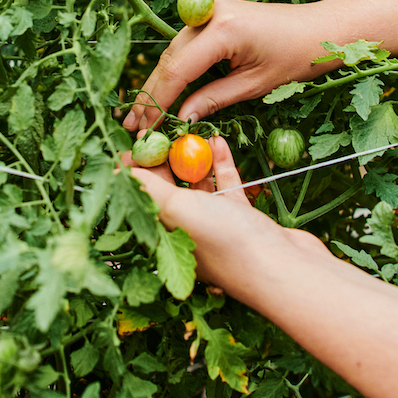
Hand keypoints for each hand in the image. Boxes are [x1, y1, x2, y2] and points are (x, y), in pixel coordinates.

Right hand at [123, 0, 340, 131]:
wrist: (319, 28)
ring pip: (173, 51)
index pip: (178, 70)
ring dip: (157, 83)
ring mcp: (209, 9)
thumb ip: (214, 99)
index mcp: (223, 30)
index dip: (159, 102)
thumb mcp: (255, 85)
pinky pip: (185, 44)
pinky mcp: (212, 13)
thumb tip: (181, 118)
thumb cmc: (297, 57)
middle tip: (133, 126)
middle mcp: (210, 12)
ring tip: (141, 115)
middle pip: (169, 58)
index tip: (147, 129)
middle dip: (150, 95)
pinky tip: (161, 92)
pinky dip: (173, 69)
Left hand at [127, 136, 328, 297]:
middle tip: (164, 130)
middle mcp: (184, 229)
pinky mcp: (239, 217)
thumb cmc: (222, 240)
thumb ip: (147, 188)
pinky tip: (219, 141)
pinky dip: (220, 164)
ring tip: (192, 131)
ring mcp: (213, 223)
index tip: (136, 141)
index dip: (137, 169)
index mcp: (163, 234)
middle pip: (167, 189)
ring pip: (197, 184)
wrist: (281, 267)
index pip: (142, 196)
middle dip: (165, 159)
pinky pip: (225, 185)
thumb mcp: (175, 209)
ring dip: (194, 158)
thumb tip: (117, 171)